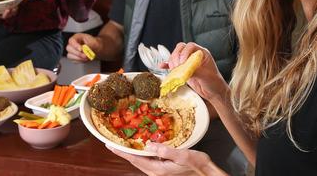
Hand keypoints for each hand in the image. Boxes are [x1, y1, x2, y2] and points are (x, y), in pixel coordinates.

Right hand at [66, 33, 100, 61]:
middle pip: (68, 48)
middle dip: (77, 53)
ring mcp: (72, 51)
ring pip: (69, 55)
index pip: (71, 41)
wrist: (96, 49)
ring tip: (86, 58)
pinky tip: (85, 59)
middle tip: (85, 55)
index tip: (81, 49)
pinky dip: (79, 61)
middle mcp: (73, 44)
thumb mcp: (93, 42)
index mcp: (76, 37)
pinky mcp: (73, 57)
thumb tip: (84, 49)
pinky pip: (73, 60)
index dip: (75, 45)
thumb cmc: (94, 44)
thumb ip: (89, 45)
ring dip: (78, 58)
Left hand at [108, 143, 226, 175]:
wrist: (207, 175)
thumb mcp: (183, 155)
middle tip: (111, 143)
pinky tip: (140, 147)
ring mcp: (159, 172)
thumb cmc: (197, 165)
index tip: (110, 146)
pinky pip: (148, 161)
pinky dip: (141, 154)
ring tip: (122, 144)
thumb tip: (148, 145)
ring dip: (131, 153)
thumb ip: (165, 151)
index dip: (122, 152)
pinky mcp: (163, 170)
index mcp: (158, 169)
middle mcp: (156, 172)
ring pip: (141, 161)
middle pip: (135, 161)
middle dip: (123, 152)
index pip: (135, 159)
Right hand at [162, 42, 228, 104]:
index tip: (183, 62)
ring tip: (173, 70)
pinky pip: (173, 65)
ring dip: (172, 61)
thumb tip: (184, 69)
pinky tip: (162, 66)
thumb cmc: (214, 83)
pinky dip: (167, 65)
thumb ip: (195, 71)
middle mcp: (194, 55)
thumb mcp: (206, 76)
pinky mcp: (183, 69)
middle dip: (176, 56)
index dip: (185, 52)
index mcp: (202, 53)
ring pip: (175, 56)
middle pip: (181, 48)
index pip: (190, 46)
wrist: (214, 93)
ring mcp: (188, 62)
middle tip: (176, 67)